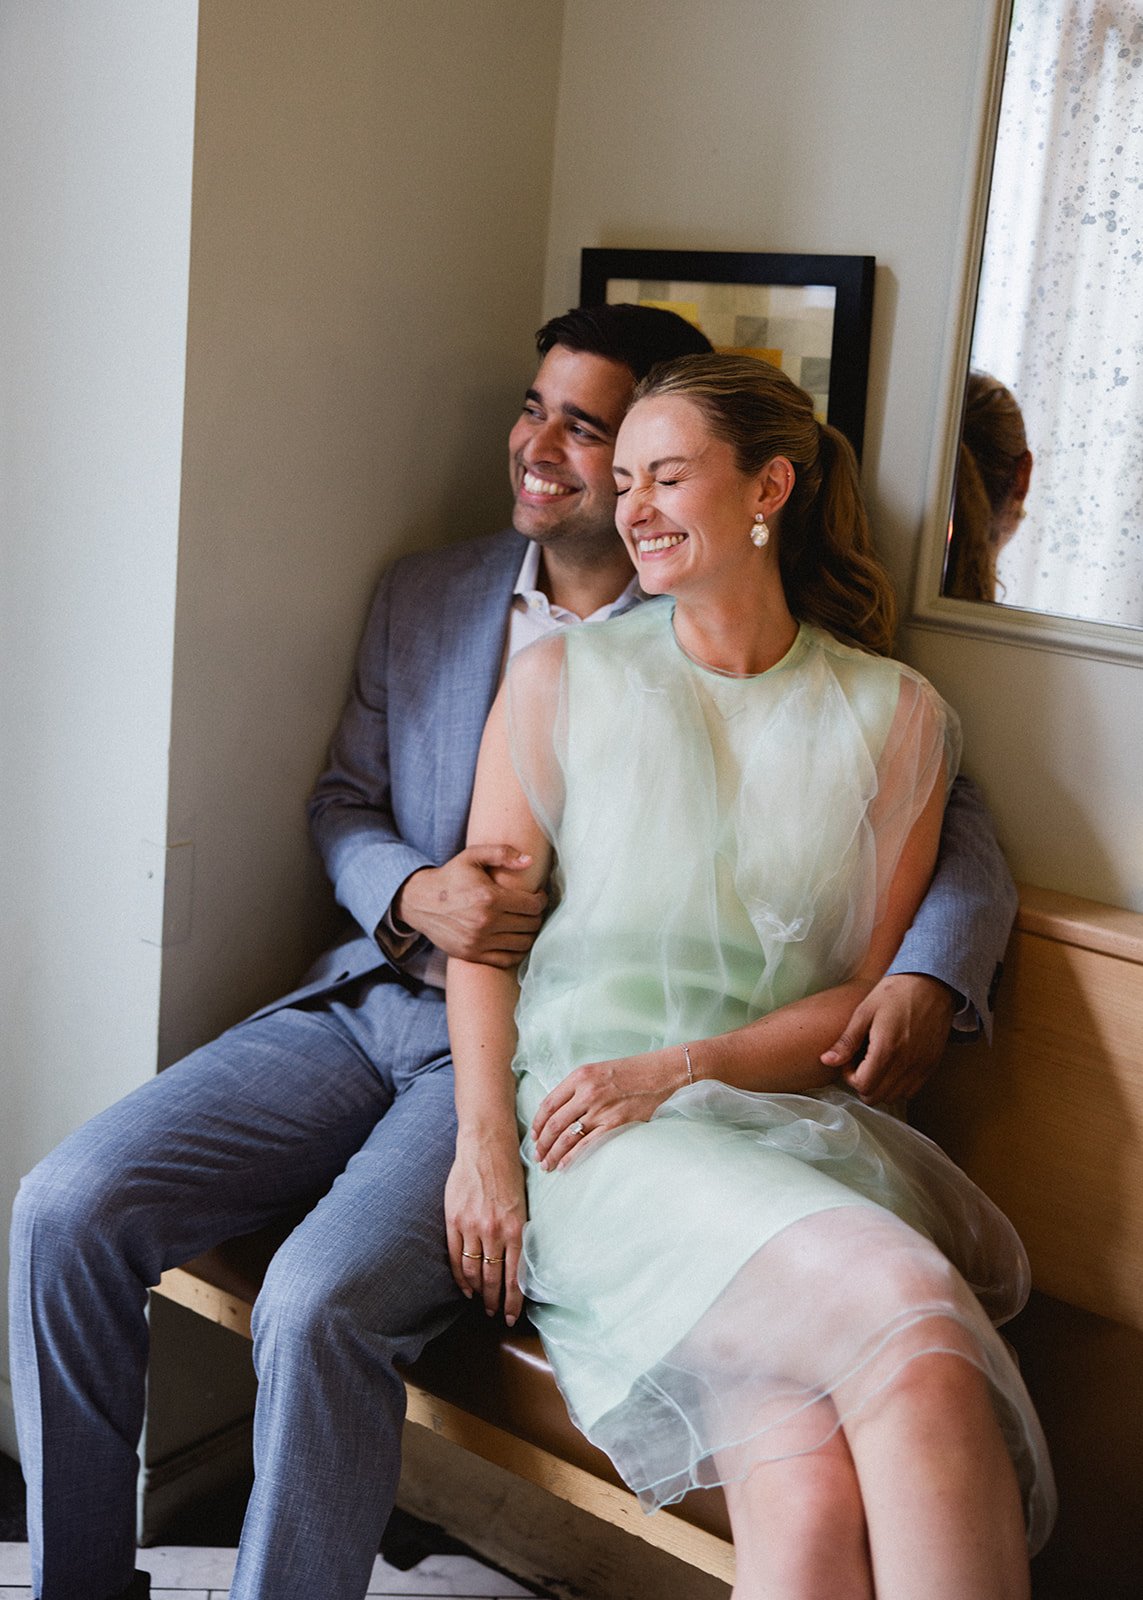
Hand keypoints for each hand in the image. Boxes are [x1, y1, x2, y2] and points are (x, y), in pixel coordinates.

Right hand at [395, 846, 546, 966]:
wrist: (420, 902)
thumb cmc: (451, 877)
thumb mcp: (472, 857)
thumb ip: (502, 853)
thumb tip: (530, 861)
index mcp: (489, 898)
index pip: (533, 905)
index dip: (541, 900)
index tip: (538, 895)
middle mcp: (485, 922)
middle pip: (531, 925)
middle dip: (537, 916)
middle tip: (532, 909)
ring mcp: (478, 942)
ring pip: (523, 944)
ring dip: (530, 934)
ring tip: (525, 923)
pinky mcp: (472, 955)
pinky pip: (507, 959)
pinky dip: (517, 951)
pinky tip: (515, 939)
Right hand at [445, 1132, 527, 1323]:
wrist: (486, 1146)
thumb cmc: (508, 1173)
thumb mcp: (522, 1204)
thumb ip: (518, 1233)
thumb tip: (519, 1264)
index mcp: (516, 1228)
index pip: (515, 1276)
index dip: (513, 1301)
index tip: (511, 1316)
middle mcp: (494, 1231)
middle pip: (493, 1278)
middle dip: (495, 1301)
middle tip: (495, 1313)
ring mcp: (472, 1226)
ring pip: (473, 1271)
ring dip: (478, 1292)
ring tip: (481, 1303)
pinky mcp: (454, 1220)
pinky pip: (454, 1256)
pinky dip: (459, 1276)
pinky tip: (465, 1287)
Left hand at [531, 1050, 686, 1170]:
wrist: (660, 1073)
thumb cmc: (630, 1072)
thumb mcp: (597, 1070)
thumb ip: (577, 1089)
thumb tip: (559, 1114)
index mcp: (580, 1076)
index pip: (548, 1104)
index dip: (537, 1124)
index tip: (534, 1136)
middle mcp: (587, 1092)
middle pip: (554, 1123)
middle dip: (542, 1143)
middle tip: (537, 1156)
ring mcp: (601, 1109)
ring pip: (567, 1137)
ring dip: (553, 1154)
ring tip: (547, 1164)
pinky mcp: (616, 1124)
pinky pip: (587, 1145)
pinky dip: (572, 1157)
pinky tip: (564, 1165)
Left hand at [821, 973, 956, 1104]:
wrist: (931, 983)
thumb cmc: (894, 993)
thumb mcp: (864, 1012)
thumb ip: (847, 1041)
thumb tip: (826, 1061)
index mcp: (887, 1049)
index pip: (863, 1086)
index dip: (850, 1077)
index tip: (851, 1059)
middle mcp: (906, 1063)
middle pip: (877, 1097)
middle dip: (863, 1083)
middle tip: (861, 1062)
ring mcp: (921, 1066)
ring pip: (894, 1097)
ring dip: (880, 1086)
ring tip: (877, 1062)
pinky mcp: (932, 1065)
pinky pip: (911, 1090)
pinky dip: (898, 1085)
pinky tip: (893, 1065)